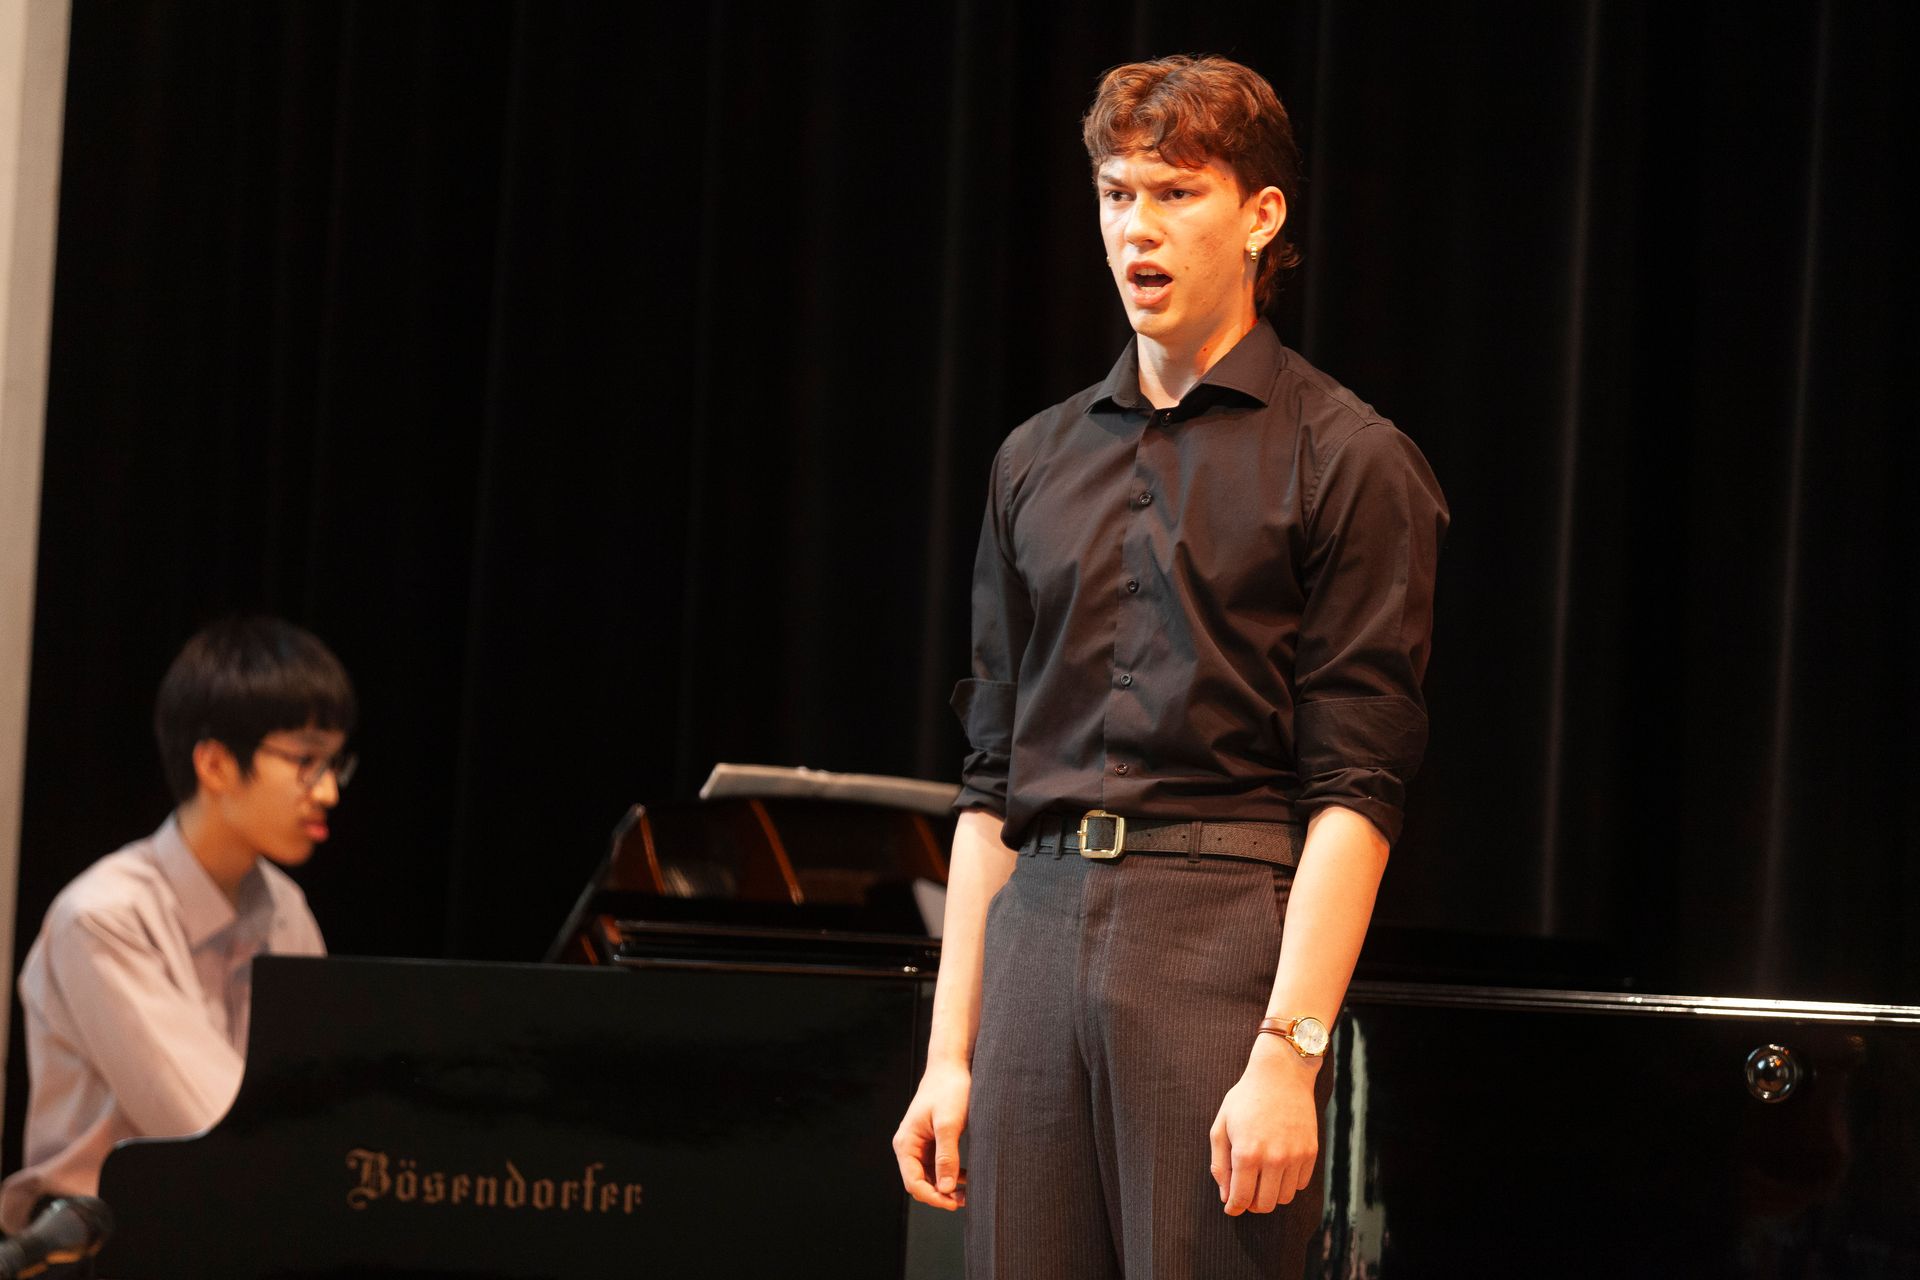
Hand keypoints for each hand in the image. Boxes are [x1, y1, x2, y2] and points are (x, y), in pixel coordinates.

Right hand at [893, 1058, 970, 1209]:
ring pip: (930, 1176)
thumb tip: (945, 1188)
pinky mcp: (932, 1141)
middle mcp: (909, 1146)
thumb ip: (946, 1156)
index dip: (933, 1197)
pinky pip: (938, 1166)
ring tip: (969, 1193)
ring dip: (946, 1187)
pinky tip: (967, 1178)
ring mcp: (920, 1145)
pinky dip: (951, 1174)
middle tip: (965, 1200)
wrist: (952, 1066)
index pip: (914, 1183)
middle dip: (940, 1195)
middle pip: (920, 1182)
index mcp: (906, 1143)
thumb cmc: (949, 1090)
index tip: (954, 1203)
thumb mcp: (949, 1124)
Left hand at [1208, 1039, 1319, 1214]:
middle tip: (1246, 1193)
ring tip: (1261, 1179)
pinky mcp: (1311, 1153)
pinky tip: (1278, 1168)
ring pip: (1283, 1198)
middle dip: (1251, 1205)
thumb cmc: (1246, 1099)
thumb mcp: (1221, 1126)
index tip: (1231, 1207)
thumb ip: (1219, 1165)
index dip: (1233, 1208)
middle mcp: (1273, 1159)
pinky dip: (1287, 1183)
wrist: (1281, 1074)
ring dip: (1270, 1195)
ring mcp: (1295, 1156)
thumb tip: (1226, 1197)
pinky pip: (1299, 1184)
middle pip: (1264, 1205)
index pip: (1241, 1199)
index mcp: (1246, 1153)